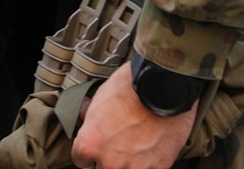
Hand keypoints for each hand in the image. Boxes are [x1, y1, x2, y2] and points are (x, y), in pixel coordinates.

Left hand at [71, 62, 197, 168]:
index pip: (80, 158)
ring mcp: (135, 167)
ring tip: (138, 140)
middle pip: (103, 167)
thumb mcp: (101, 94)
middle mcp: (110, 161)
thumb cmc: (132, 86)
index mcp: (90, 144)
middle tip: (120, 138)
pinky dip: (150, 159)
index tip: (97, 142)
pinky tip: (153, 143)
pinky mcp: (158, 167)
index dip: (90, 147)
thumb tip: (85, 115)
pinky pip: (149, 168)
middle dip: (110, 155)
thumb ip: (91, 114)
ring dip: (130, 159)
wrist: (163, 84)